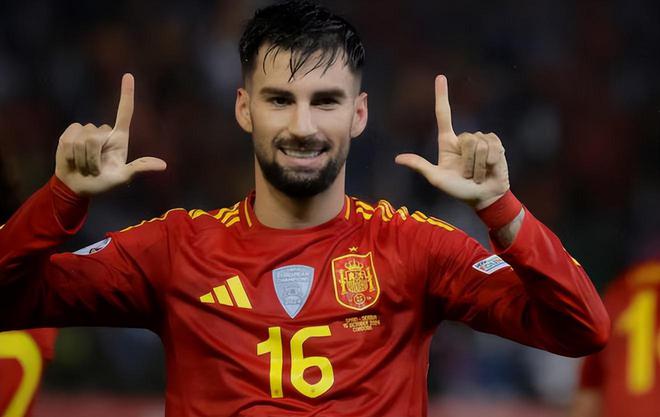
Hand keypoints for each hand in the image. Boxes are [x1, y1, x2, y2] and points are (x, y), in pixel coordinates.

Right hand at [54, 74, 165, 196]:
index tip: (128, 75)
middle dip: (94, 157)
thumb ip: (140, 169)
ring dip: (83, 158)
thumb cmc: (103, 184)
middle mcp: (103, 131)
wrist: (77, 187)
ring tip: (85, 166)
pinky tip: (72, 160)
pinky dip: (70, 155)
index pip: (125, 112)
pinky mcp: (70, 134)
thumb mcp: (123, 178)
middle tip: (95, 169)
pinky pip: (69, 139)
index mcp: (119, 137)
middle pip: (97, 135)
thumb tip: (163, 165)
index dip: (126, 93)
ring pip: (83, 139)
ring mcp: (86, 131)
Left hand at [395, 75, 509, 209]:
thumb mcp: (436, 178)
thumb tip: (398, 158)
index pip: (444, 114)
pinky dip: (491, 161)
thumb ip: (420, 166)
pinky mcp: (496, 145)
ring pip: (479, 143)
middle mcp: (464, 138)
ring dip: (477, 165)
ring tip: (477, 174)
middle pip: (465, 138)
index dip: (442, 95)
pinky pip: (492, 146)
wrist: (483, 197)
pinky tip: (490, 169)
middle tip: (467, 174)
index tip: (440, 77)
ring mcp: (481, 140)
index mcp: (447, 142)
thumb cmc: (458, 190)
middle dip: (467, 161)